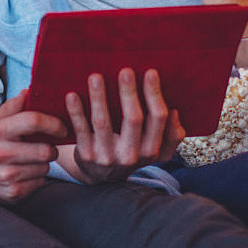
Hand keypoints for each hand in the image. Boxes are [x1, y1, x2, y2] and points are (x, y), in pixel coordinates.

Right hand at [0, 90, 66, 200]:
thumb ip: (13, 105)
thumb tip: (30, 91)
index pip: (33, 121)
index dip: (54, 123)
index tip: (62, 127)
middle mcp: (0, 153)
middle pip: (44, 149)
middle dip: (52, 147)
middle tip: (48, 146)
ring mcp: (6, 175)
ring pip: (45, 167)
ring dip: (44, 162)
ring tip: (33, 159)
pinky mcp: (12, 192)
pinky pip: (40, 181)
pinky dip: (38, 176)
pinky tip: (27, 172)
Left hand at [65, 68, 184, 183]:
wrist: (101, 177)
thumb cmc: (132, 151)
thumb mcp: (156, 150)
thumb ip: (170, 134)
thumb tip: (174, 112)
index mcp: (151, 149)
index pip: (157, 118)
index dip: (154, 94)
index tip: (150, 72)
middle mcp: (131, 155)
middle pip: (133, 119)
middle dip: (129, 93)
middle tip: (125, 70)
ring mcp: (107, 156)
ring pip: (103, 122)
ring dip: (99, 98)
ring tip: (96, 77)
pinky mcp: (86, 155)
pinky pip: (80, 130)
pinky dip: (76, 112)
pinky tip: (72, 95)